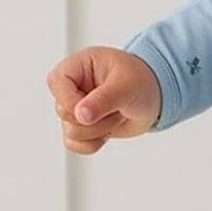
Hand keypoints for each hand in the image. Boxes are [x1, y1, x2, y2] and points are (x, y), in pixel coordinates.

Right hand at [47, 47, 162, 151]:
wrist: (155, 98)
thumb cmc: (141, 81)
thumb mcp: (126, 86)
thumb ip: (103, 100)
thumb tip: (81, 115)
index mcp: (78, 66)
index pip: (56, 82)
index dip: (72, 100)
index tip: (95, 106)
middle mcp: (72, 87)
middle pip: (63, 112)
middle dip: (95, 118)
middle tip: (116, 107)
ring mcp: (75, 108)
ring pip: (70, 132)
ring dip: (99, 130)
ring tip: (116, 115)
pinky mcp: (81, 127)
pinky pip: (74, 144)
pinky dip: (93, 143)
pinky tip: (109, 131)